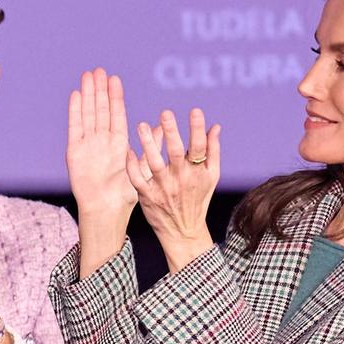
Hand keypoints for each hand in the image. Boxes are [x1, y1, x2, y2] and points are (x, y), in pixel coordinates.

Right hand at [67, 69, 136, 275]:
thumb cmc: (124, 195)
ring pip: (88, 114)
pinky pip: (75, 127)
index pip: (116, 114)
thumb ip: (149, 146)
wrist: (105, 210)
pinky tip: (76, 95)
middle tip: (99, 70)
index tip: (114, 79)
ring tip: (87, 76)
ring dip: (87, 95)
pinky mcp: (75, 151)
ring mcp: (88, 144)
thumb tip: (161, 127)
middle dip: (99, 90)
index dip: (114, 96)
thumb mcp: (142, 168)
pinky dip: (75, 111)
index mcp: (118, 143)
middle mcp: (102, 141)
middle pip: (100, 109)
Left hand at [129, 108, 220, 273]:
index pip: (200, 148)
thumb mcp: (211, 177)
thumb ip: (213, 150)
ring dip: (148, 144)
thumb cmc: (198, 200)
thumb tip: (215, 126)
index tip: (195, 111)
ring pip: (154, 163)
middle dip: (171, 132)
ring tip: (141, 125)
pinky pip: (138, 179)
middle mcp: (181, 179)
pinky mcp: (148, 196)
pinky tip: (129, 150)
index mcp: (198, 173)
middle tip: (165, 113)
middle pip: (176, 153)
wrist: (183, 232)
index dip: (197, 129)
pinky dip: (132, 165)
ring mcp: (163, 188)